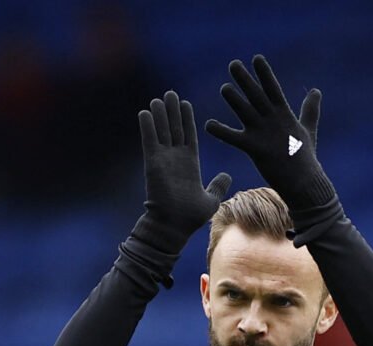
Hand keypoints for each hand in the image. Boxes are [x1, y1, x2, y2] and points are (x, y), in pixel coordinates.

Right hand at [134, 90, 231, 254]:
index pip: (188, 135)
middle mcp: (175, 159)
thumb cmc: (191, 216)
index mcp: (190, 163)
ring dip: (160, 114)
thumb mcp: (211, 199)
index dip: (187, 119)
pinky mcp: (153, 163)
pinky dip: (147, 126)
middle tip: (171, 93)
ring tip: (160, 98)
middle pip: (174, 128)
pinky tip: (145, 112)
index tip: (185, 104)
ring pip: (162, 131)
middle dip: (172, 111)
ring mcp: (163, 160)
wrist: (174, 225)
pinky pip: (149, 140)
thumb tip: (227, 176)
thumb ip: (218, 185)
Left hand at [205, 55, 333, 209]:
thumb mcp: (308, 129)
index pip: (273, 88)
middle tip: (233, 64)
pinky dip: (221, 132)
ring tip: (224, 88)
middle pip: (256, 95)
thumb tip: (316, 91)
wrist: (304, 183)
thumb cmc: (305, 158)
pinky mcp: (255, 149)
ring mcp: (264, 134)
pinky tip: (208, 125)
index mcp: (285, 114)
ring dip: (234, 100)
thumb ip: (310, 110)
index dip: (264, 73)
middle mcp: (273, 120)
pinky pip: (234, 138)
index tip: (256, 58)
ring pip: (245, 112)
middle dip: (245, 80)